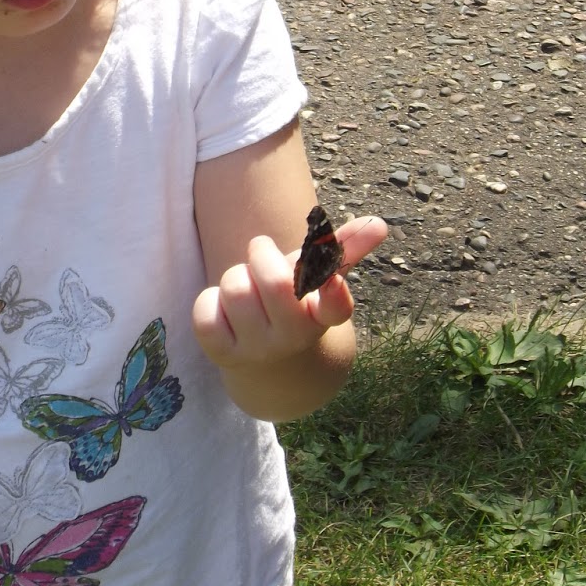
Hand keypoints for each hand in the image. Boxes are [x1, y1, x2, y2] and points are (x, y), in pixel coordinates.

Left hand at [192, 215, 387, 371]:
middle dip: (262, 253)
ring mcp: (258, 350)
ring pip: (236, 290)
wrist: (266, 362)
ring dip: (235, 276)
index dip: (333, 294)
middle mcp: (294, 338)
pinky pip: (206, 311)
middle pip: (274, 282)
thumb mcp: (314, 279)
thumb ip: (342, 250)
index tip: (331, 281)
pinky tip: (223, 310)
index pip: (335, 309)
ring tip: (244, 285)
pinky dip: (210, 300)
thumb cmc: (292, 304)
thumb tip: (379, 223)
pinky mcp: (222, 353)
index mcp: (322, 317)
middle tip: (260, 251)